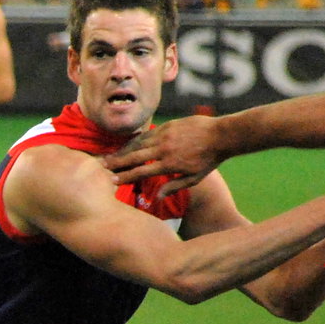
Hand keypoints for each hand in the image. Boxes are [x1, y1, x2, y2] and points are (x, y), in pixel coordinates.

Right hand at [102, 114, 222, 193]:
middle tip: (102, 167)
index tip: (111, 181)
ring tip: (111, 156)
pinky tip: (128, 145)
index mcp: (169, 164)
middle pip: (134, 157)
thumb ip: (173, 187)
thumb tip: (155, 198)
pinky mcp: (168, 126)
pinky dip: (136, 140)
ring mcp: (165, 135)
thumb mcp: (193, 178)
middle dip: (117, 162)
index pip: (141, 172)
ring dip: (123, 151)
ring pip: (138, 144)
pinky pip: (148, 134)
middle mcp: (164, 149)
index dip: (124, 176)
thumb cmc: (208, 160)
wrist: (222, 135)